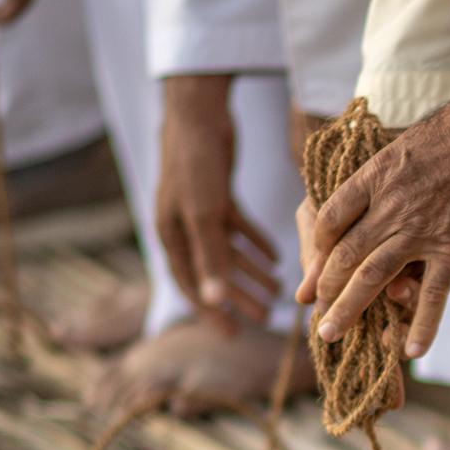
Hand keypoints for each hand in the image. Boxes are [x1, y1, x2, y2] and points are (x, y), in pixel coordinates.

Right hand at [157, 74, 278, 334]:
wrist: (198, 113)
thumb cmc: (197, 164)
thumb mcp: (205, 215)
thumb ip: (210, 258)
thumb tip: (214, 303)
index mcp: (172, 236)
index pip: (192, 285)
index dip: (212, 312)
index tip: (233, 336)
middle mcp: (183, 225)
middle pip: (213, 271)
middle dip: (238, 296)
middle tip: (266, 319)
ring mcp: (200, 209)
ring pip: (228, 250)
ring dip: (251, 271)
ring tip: (278, 289)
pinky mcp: (218, 193)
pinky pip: (237, 227)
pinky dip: (255, 242)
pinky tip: (276, 256)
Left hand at [299, 91, 449, 358]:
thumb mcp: (406, 141)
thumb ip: (387, 169)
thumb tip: (374, 186)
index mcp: (373, 176)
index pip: (329, 218)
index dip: (316, 249)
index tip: (313, 271)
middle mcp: (388, 206)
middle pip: (343, 253)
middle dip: (324, 287)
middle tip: (314, 313)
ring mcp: (419, 229)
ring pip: (372, 276)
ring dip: (348, 309)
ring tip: (330, 334)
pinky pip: (434, 293)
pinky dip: (423, 323)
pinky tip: (412, 350)